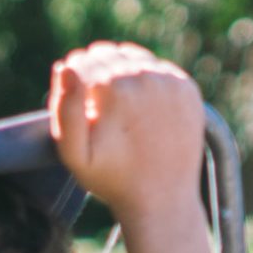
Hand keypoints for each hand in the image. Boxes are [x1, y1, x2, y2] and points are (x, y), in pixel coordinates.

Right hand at [48, 43, 204, 225]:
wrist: (162, 198)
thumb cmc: (112, 178)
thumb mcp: (74, 153)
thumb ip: (64, 108)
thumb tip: (67, 66)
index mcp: (115, 89)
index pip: (81, 61)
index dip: (73, 84)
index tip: (80, 109)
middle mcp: (146, 78)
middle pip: (108, 55)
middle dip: (95, 75)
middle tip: (99, 110)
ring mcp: (171, 82)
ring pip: (133, 57)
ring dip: (120, 73)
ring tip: (117, 108)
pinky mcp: (188, 89)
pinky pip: (158, 68)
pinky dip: (146, 80)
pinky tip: (142, 108)